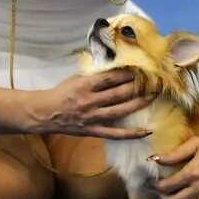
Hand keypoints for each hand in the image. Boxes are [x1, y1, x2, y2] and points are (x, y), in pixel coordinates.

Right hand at [31, 68, 152, 139]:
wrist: (45, 113)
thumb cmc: (62, 92)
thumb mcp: (77, 78)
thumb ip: (95, 73)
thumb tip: (117, 64)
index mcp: (86, 85)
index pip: (111, 77)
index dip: (128, 73)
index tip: (143, 68)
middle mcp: (90, 101)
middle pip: (119, 93)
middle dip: (138, 86)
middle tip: (154, 80)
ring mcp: (93, 117)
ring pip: (120, 110)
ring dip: (139, 103)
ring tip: (153, 96)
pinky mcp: (93, 131)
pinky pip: (115, 134)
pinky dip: (131, 134)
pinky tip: (146, 131)